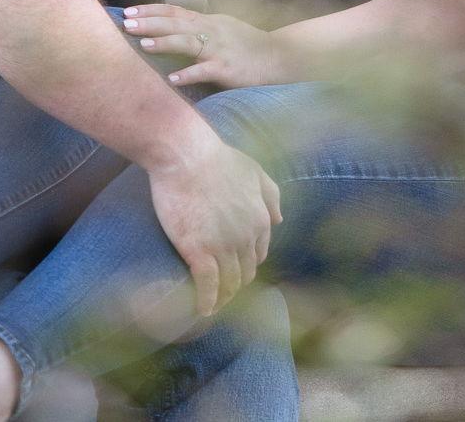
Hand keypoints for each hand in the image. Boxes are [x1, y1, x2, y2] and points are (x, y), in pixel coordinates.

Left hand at [124, 4, 286, 88]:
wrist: (279, 57)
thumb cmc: (248, 45)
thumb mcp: (223, 28)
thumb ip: (199, 26)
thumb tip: (172, 26)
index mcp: (208, 21)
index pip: (173, 11)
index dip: (150, 10)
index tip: (127, 10)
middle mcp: (211, 30)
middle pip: (175, 22)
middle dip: (149, 22)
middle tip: (125, 23)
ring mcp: (219, 49)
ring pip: (187, 42)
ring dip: (164, 43)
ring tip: (143, 45)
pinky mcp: (227, 68)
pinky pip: (205, 70)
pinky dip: (188, 73)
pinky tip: (172, 80)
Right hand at [147, 132, 282, 316]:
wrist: (185, 155)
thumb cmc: (217, 158)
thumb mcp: (253, 170)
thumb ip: (270, 194)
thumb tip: (279, 221)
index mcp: (259, 219)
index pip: (259, 253)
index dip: (248, 264)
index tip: (237, 270)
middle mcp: (245, 237)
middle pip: (245, 272)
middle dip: (237, 284)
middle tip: (225, 292)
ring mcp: (222, 246)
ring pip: (229, 284)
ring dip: (224, 298)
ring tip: (214, 306)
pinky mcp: (198, 251)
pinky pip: (208, 286)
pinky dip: (207, 302)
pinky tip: (203, 310)